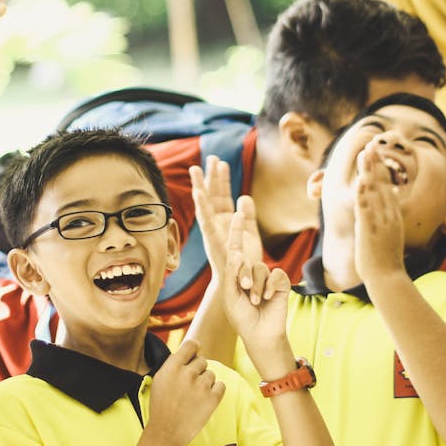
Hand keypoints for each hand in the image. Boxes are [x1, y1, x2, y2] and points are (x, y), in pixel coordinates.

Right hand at [146, 339, 223, 445]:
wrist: (165, 433)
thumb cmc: (161, 406)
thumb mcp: (160, 379)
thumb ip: (174, 363)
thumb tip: (190, 352)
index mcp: (172, 367)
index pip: (191, 345)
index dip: (195, 349)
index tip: (195, 354)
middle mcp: (187, 374)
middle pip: (202, 361)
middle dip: (198, 371)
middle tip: (189, 386)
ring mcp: (201, 386)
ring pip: (211, 374)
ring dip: (206, 383)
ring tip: (194, 397)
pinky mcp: (212, 399)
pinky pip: (221, 385)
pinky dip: (215, 392)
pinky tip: (204, 400)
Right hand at [190, 156, 244, 279]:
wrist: (240, 288)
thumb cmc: (245, 265)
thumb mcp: (250, 235)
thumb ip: (248, 215)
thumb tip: (245, 197)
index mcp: (225, 222)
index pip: (222, 196)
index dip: (221, 179)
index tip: (220, 162)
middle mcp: (216, 225)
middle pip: (213, 195)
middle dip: (210, 176)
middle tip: (209, 157)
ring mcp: (212, 232)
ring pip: (204, 205)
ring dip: (200, 187)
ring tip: (195, 169)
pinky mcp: (212, 241)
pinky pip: (206, 221)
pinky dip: (202, 206)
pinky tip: (199, 192)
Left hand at [222, 202, 289, 351]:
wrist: (260, 334)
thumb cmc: (241, 317)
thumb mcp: (230, 295)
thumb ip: (232, 273)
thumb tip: (237, 252)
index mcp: (237, 274)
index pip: (236, 249)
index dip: (237, 231)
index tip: (239, 213)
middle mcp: (252, 272)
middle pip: (248, 260)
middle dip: (245, 275)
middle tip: (244, 290)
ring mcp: (267, 277)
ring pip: (261, 268)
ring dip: (257, 286)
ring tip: (255, 301)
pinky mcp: (280, 282)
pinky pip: (275, 274)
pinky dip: (270, 286)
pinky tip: (268, 297)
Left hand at [353, 145, 404, 281]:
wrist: (388, 278)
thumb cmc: (387, 261)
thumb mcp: (389, 236)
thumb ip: (386, 222)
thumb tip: (384, 215)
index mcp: (393, 215)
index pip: (388, 186)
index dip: (382, 169)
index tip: (377, 153)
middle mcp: (389, 215)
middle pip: (383, 183)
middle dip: (377, 163)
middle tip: (371, 143)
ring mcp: (381, 221)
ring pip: (375, 191)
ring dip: (369, 171)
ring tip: (365, 153)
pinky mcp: (370, 230)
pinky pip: (366, 208)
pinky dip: (364, 193)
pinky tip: (360, 180)